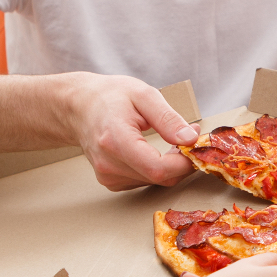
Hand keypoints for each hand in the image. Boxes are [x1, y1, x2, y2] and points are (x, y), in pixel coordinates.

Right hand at [61, 72, 198, 191]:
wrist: (79, 107)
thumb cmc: (109, 97)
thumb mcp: (144, 95)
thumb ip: (168, 119)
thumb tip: (190, 139)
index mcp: (116, 141)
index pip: (158, 168)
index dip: (184, 162)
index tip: (196, 145)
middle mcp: (109, 165)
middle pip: (160, 178)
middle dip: (182, 161)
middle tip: (189, 137)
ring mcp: (108, 176)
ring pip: (155, 181)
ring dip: (171, 165)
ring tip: (171, 139)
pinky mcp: (111, 182)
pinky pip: (145, 181)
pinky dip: (157, 169)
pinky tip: (155, 150)